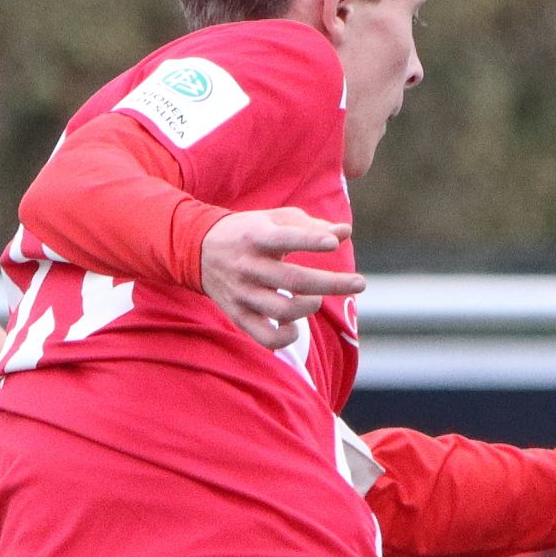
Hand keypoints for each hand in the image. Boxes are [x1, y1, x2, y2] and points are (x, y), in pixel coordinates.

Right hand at [203, 207, 364, 347]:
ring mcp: (241, 293)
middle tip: (359, 283)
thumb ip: (310, 225)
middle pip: (293, 280)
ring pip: (281, 310)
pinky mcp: (237, 315)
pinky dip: (286, 337)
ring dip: (309, 307)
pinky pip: (265, 337)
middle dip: (331, 283)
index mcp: (256, 236)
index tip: (334, 243)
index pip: (285, 238)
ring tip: (315, 299)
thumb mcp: (273, 219)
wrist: (196, 249)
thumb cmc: (248, 232)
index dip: (309, 241)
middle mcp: (247, 266)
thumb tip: (345, 233)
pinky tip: (294, 326)